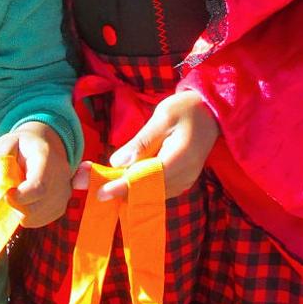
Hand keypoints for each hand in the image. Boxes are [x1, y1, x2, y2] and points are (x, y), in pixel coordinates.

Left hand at [0, 122, 72, 228]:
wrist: (47, 145)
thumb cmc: (22, 145)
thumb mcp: (7, 143)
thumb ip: (1, 161)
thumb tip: (0, 184)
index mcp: (46, 157)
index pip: (38, 187)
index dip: (19, 197)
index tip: (6, 193)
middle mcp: (61, 176)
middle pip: (36, 206)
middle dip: (14, 206)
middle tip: (7, 193)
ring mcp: (64, 193)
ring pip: (35, 217)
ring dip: (19, 211)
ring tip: (17, 194)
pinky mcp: (61, 207)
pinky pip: (38, 220)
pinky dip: (26, 215)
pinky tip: (24, 200)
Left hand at [84, 89, 218, 200]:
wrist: (212, 113)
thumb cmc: (186, 109)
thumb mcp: (162, 117)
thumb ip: (141, 142)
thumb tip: (117, 163)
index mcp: (180, 159)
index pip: (147, 179)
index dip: (122, 187)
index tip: (101, 193)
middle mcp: (184, 176)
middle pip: (147, 191)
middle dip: (118, 190)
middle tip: (90, 185)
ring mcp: (184, 182)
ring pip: (150, 194)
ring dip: (126, 190)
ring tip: (99, 182)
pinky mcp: (181, 181)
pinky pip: (156, 191)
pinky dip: (138, 188)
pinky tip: (121, 181)